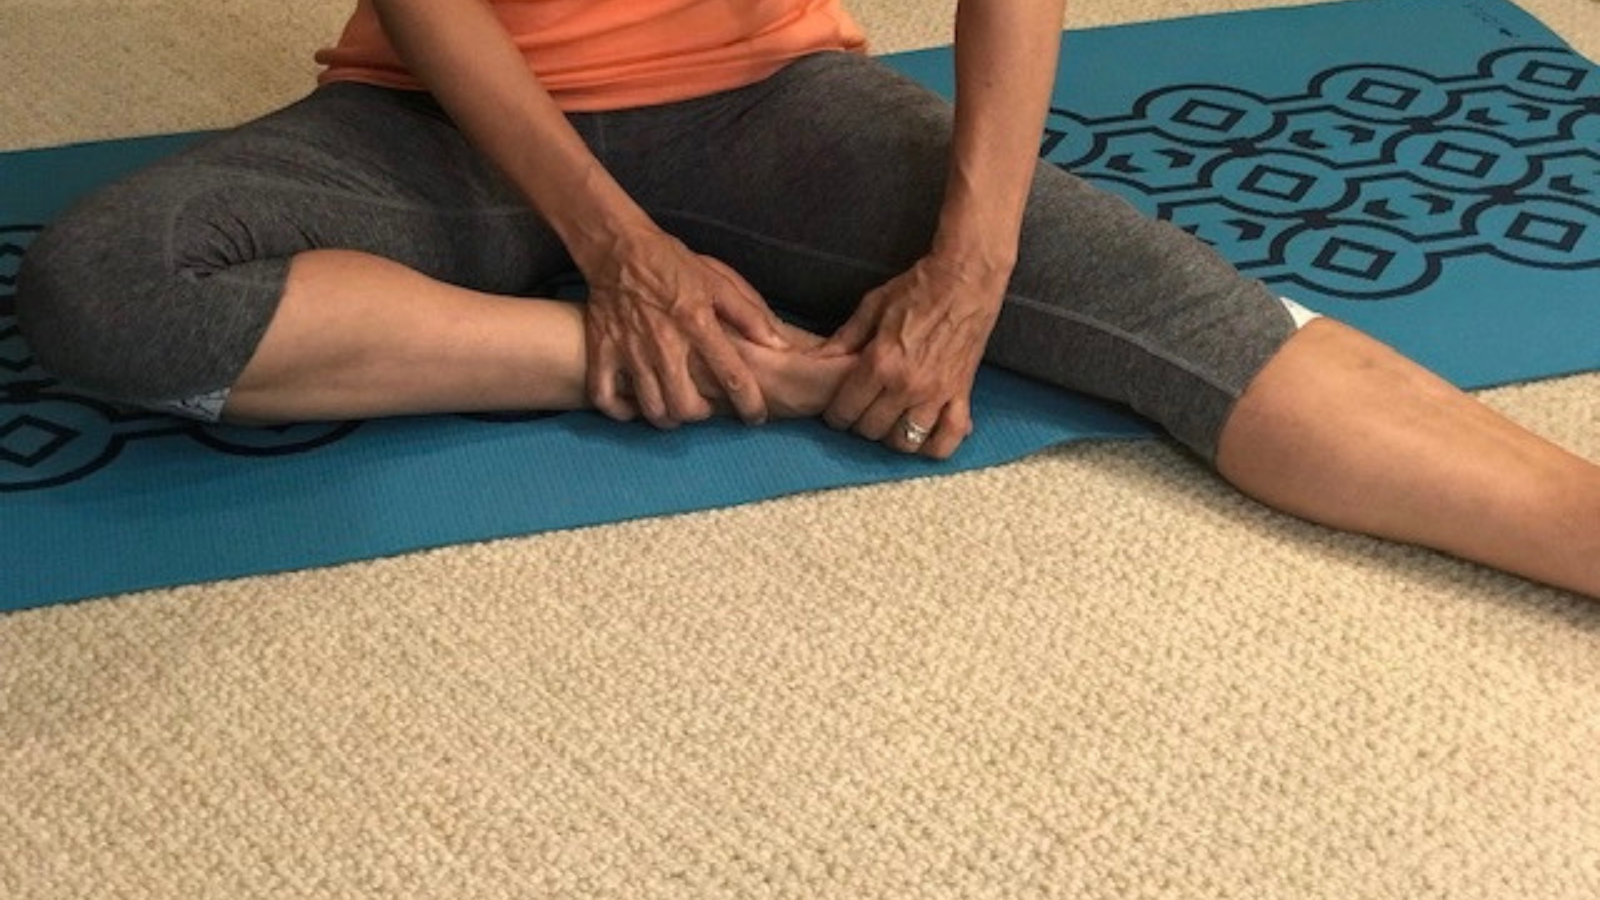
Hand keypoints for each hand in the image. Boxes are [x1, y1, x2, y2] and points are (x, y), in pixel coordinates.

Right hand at [583, 229, 786, 427]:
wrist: (619, 248)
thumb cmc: (673, 264)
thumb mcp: (719, 281)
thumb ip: (750, 315)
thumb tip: (779, 345)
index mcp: (698, 323)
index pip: (732, 376)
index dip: (750, 404)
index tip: (756, 416)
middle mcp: (665, 343)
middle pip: (686, 405)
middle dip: (702, 415)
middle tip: (706, 408)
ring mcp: (630, 350)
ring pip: (651, 408)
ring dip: (668, 417)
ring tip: (675, 410)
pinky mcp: (603, 351)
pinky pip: (605, 397)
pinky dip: (621, 411)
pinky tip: (635, 407)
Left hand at [815, 254, 1005, 458]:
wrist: (966, 279)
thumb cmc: (916, 288)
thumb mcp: (871, 306)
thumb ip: (843, 339)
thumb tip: (817, 360)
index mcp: (880, 362)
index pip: (846, 410)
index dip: (835, 415)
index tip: (837, 410)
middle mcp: (907, 384)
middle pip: (871, 429)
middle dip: (859, 424)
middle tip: (860, 412)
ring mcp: (936, 393)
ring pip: (905, 441)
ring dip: (891, 437)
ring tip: (888, 422)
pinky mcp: (961, 394)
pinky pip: (948, 438)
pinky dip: (934, 446)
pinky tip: (924, 437)